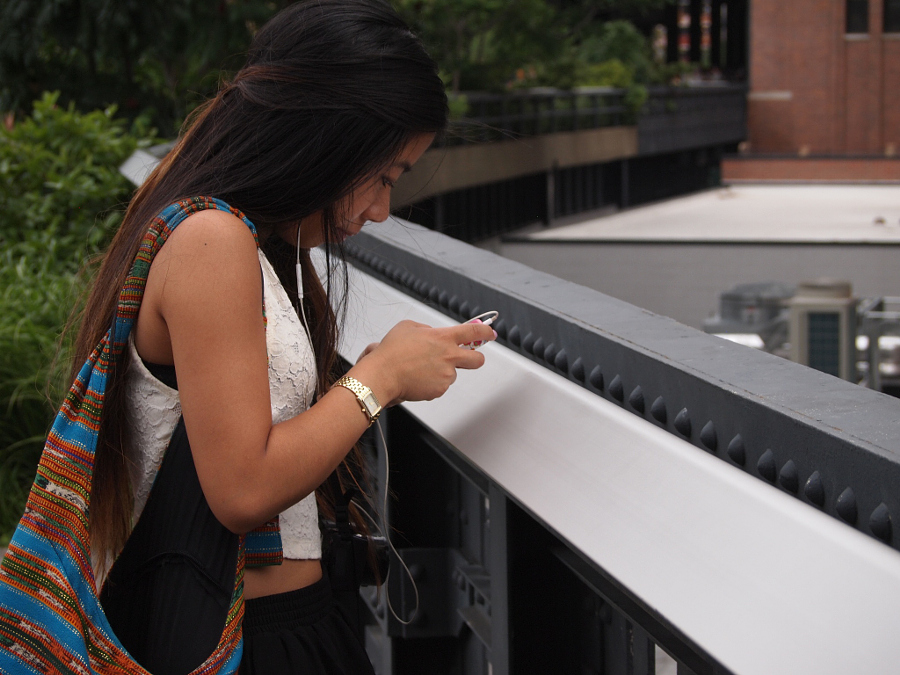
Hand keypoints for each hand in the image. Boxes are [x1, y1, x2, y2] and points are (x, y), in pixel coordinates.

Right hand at [350, 319, 495, 404]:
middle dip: (476, 358)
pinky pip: (440, 386)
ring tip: (421, 369)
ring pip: (452, 374)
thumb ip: (426, 329)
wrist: (383, 375)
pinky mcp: (439, 390)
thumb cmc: (392, 352)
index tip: (489, 334)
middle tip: (467, 358)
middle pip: (477, 359)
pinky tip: (418, 378)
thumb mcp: (408, 327)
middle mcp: (449, 356)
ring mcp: (446, 375)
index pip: (474, 333)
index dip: (485, 333)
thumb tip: (432, 333)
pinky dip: (432, 383)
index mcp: (444, 338)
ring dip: (442, 372)